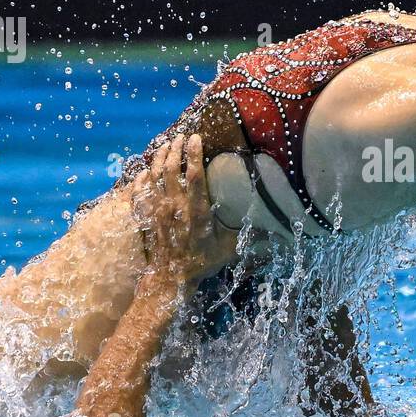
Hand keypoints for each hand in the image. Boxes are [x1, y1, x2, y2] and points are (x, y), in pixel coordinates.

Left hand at [131, 133, 236, 285]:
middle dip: (175, 149)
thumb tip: (275, 231)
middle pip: (171, 169)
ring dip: (159, 158)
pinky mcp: (148, 217)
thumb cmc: (201, 263)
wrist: (170, 279)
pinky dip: (141, 179)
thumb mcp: (228, 250)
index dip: (194, 154)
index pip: (194, 175)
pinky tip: (144, 171)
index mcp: (197, 211)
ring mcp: (159, 211)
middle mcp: (176, 206)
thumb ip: (248, 236)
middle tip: (180, 137)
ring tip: (165, 145)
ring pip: (155, 176)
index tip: (196, 138)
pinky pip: (141, 192)